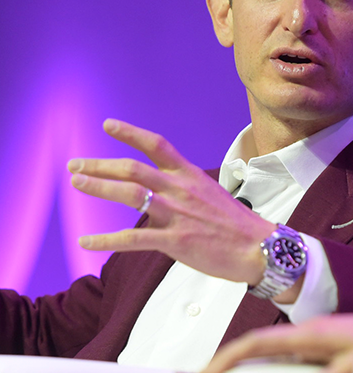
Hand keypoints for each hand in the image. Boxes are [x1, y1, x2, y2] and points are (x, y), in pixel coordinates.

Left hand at [67, 119, 274, 284]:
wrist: (257, 247)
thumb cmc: (235, 222)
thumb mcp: (211, 192)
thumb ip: (185, 187)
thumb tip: (164, 189)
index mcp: (190, 175)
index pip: (157, 145)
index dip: (131, 133)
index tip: (108, 125)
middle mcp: (181, 189)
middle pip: (134, 169)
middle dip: (101, 165)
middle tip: (76, 165)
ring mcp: (177, 213)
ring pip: (130, 194)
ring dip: (99, 187)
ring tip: (77, 184)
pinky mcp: (175, 240)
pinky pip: (132, 238)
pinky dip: (105, 239)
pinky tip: (86, 240)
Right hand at [200, 309, 352, 372]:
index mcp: (308, 334)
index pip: (258, 342)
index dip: (230, 355)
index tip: (208, 371)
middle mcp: (303, 333)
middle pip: (257, 345)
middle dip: (230, 361)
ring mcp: (308, 339)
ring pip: (268, 350)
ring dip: (246, 364)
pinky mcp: (315, 346)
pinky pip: (282, 355)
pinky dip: (265, 366)